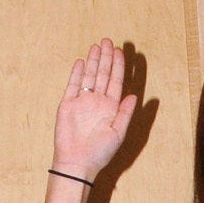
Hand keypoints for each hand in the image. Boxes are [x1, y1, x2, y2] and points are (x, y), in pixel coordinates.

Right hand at [54, 40, 136, 180]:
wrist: (78, 162)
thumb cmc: (100, 152)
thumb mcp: (118, 132)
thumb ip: (126, 113)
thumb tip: (135, 95)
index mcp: (111, 108)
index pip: (116, 82)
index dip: (119, 66)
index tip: (120, 51)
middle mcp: (98, 102)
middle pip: (103, 75)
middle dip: (106, 58)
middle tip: (108, 41)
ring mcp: (82, 101)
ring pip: (89, 76)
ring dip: (94, 61)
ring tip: (96, 45)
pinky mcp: (68, 104)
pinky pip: (73, 85)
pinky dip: (77, 73)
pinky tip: (82, 62)